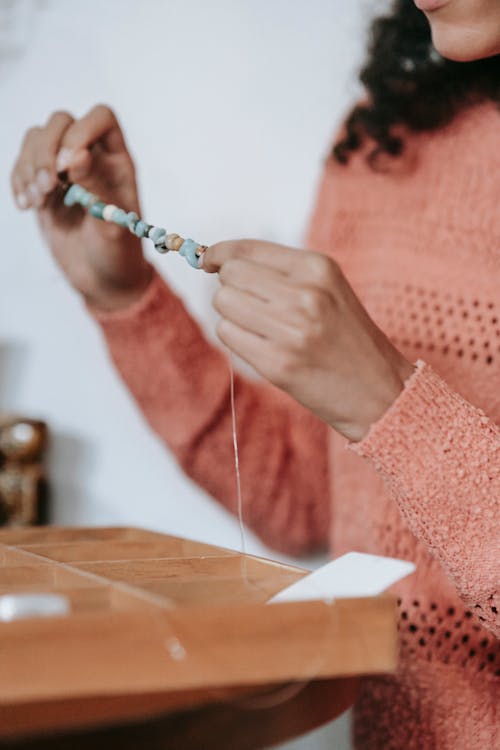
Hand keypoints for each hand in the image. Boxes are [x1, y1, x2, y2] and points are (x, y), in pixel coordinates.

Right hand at [10, 105, 151, 311]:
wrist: (104, 281)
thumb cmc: (119, 255)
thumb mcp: (113, 226)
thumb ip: (96, 187)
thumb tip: (76, 153)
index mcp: (118, 161)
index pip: (101, 118)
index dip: (80, 131)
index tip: (68, 166)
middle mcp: (92, 158)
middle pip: (61, 121)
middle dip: (46, 150)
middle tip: (48, 188)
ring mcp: (65, 171)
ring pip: (37, 138)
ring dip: (29, 166)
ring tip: (37, 201)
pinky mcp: (44, 187)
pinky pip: (22, 164)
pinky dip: (18, 180)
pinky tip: (26, 205)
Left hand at [203, 240, 413, 441]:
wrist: (380, 391)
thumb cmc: (349, 339)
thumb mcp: (328, 289)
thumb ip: (281, 271)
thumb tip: (220, 261)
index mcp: (318, 267)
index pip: (247, 249)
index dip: (219, 254)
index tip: (210, 260)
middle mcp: (305, 294)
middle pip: (229, 275)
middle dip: (231, 288)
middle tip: (252, 305)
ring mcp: (290, 330)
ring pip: (224, 303)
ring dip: (233, 315)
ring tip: (264, 329)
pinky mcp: (277, 363)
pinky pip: (228, 334)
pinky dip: (238, 339)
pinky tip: (265, 348)